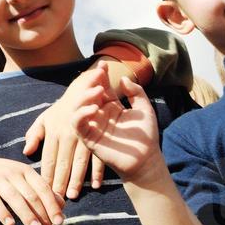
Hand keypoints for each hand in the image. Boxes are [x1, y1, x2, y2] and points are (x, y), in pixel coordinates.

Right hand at [0, 157, 62, 224]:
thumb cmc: (4, 179)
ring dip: (26, 215)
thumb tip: (61, 208)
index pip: (43, 188)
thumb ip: (41, 193)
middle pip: (31, 195)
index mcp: (26, 171)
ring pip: (15, 198)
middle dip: (41, 215)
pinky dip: (3, 212)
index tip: (59, 222)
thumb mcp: (23, 181)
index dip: (52, 205)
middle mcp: (13, 173)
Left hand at [25, 62, 124, 199]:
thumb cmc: (64, 106)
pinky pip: (98, 155)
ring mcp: (84, 134)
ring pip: (78, 162)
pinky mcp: (99, 134)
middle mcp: (67, 134)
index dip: (45, 175)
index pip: (47, 159)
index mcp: (53, 131)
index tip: (43, 191)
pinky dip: (97, 171)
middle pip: (61, 163)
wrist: (88, 86)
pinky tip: (95, 185)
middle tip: (56, 202)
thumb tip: (26, 151)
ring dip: (76, 180)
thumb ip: (35, 134)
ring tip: (72, 195)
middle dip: (59, 183)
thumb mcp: (46, 116)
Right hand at [70, 64, 161, 183]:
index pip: (102, 87)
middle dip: (91, 82)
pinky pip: (78, 124)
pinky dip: (81, 114)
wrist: (146, 159)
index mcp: (111, 106)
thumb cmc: (146, 136)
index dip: (101, 76)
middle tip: (98, 74)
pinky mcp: (89, 138)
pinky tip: (94, 108)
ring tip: (98, 90)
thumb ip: (136, 93)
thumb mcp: (144, 109)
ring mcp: (93, 126)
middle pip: (88, 94)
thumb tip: (123, 79)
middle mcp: (100, 114)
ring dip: (85, 97)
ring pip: (79, 107)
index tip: (103, 65)